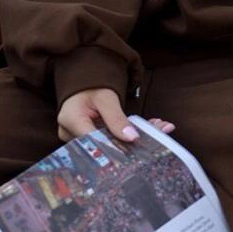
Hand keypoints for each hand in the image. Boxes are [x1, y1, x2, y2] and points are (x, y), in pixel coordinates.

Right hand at [57, 87, 175, 144]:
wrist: (85, 83)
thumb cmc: (91, 85)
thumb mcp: (105, 97)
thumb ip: (117, 118)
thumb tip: (132, 138)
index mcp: (71, 121)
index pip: (94, 142)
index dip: (117, 147)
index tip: (139, 146)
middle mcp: (72, 134)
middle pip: (104, 145)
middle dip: (132, 142)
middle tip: (159, 135)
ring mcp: (81, 138)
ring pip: (111, 144)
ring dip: (135, 138)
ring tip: (161, 130)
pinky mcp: (91, 139)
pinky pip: (112, 140)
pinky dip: (129, 135)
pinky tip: (151, 129)